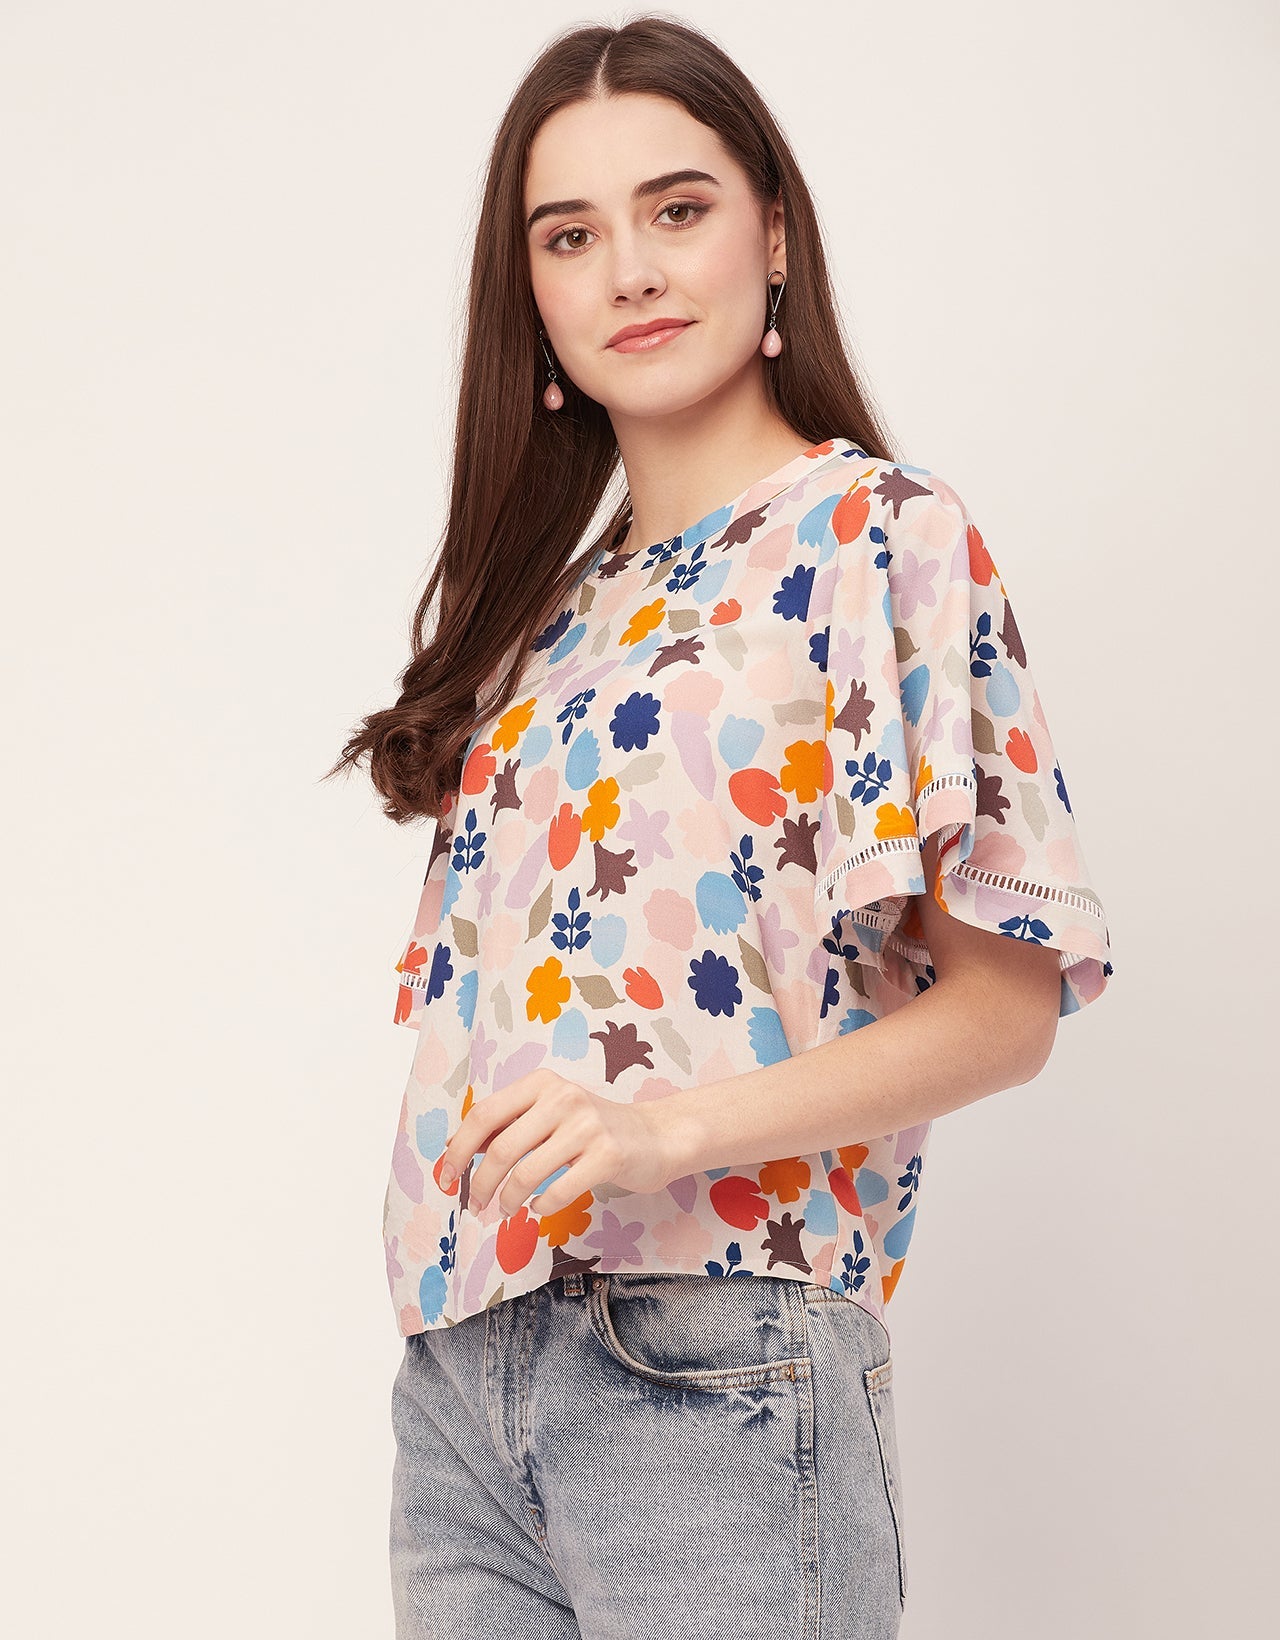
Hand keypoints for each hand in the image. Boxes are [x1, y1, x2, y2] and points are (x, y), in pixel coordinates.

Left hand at [437, 1072, 678, 1219]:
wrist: (655, 1136)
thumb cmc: (592, 1129)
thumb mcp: (549, 1114)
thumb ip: (508, 1125)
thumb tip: (455, 1147)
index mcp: (542, 1083)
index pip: (485, 1114)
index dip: (458, 1149)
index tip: (446, 1177)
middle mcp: (563, 1097)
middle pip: (501, 1148)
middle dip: (480, 1184)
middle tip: (474, 1206)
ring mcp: (587, 1126)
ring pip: (526, 1174)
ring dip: (508, 1201)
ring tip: (506, 1211)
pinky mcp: (608, 1156)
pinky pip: (558, 1191)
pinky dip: (541, 1206)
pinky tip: (540, 1207)